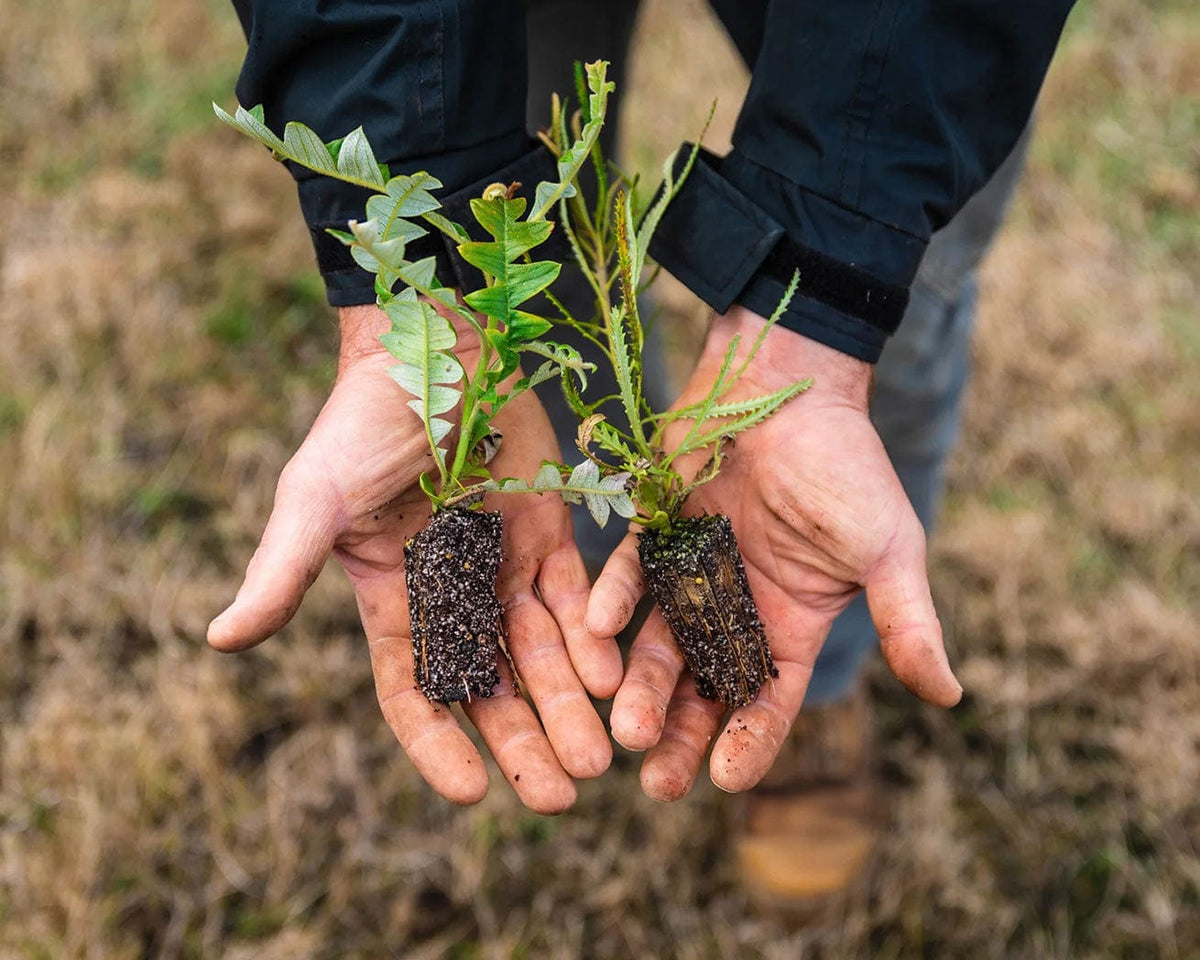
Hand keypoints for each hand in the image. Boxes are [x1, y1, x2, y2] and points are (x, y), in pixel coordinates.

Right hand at [208, 304, 619, 812]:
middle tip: (560, 797)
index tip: (471, 794)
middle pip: (490, 686)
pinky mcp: (549, 531)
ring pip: (541, 653)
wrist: (433, 340)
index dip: (436, 744)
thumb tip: (217, 641)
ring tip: (598, 762)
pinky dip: (594, 639)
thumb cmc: (363, 418)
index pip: (413, 691)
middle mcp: (451, 592)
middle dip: (523, 742)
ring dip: (569, 706)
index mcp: (391, 596)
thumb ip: (281, 569)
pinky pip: (577, 598)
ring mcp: (503, 564)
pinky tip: (614, 678)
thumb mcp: (315, 498)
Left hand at [587, 305, 961, 800]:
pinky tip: (599, 628)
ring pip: (659, 642)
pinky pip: (628, 575)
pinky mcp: (655, 530)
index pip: (770, 698)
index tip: (724, 782)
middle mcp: (738, 605)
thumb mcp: (887, 548)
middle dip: (681, 734)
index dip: (749, 740)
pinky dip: (612, 600)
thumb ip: (908, 620)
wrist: (790, 381)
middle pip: (706, 687)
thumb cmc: (846, 464)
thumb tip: (951, 696)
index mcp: (794, 619)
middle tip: (652, 784)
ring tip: (622, 728)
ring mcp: (693, 570)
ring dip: (641, 684)